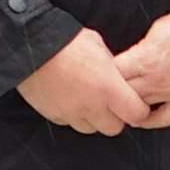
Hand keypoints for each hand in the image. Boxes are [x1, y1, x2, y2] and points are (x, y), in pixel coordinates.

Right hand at [17, 27, 154, 136]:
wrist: (31, 46)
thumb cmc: (67, 40)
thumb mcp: (99, 47)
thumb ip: (112, 67)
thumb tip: (118, 75)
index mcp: (109, 88)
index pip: (137, 114)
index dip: (138, 110)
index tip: (135, 104)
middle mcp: (91, 106)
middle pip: (114, 128)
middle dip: (116, 118)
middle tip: (112, 104)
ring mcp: (70, 113)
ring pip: (90, 128)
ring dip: (93, 119)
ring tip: (89, 100)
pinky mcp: (52, 114)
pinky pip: (69, 122)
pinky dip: (73, 115)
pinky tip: (70, 99)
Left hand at [112, 10, 169, 129]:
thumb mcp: (156, 28)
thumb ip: (139, 48)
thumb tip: (130, 57)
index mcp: (144, 60)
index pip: (110, 75)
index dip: (102, 75)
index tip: (100, 73)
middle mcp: (154, 80)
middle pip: (120, 95)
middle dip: (110, 93)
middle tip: (104, 91)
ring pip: (137, 109)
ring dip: (126, 107)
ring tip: (117, 104)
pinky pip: (164, 119)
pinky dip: (149, 121)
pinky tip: (140, 119)